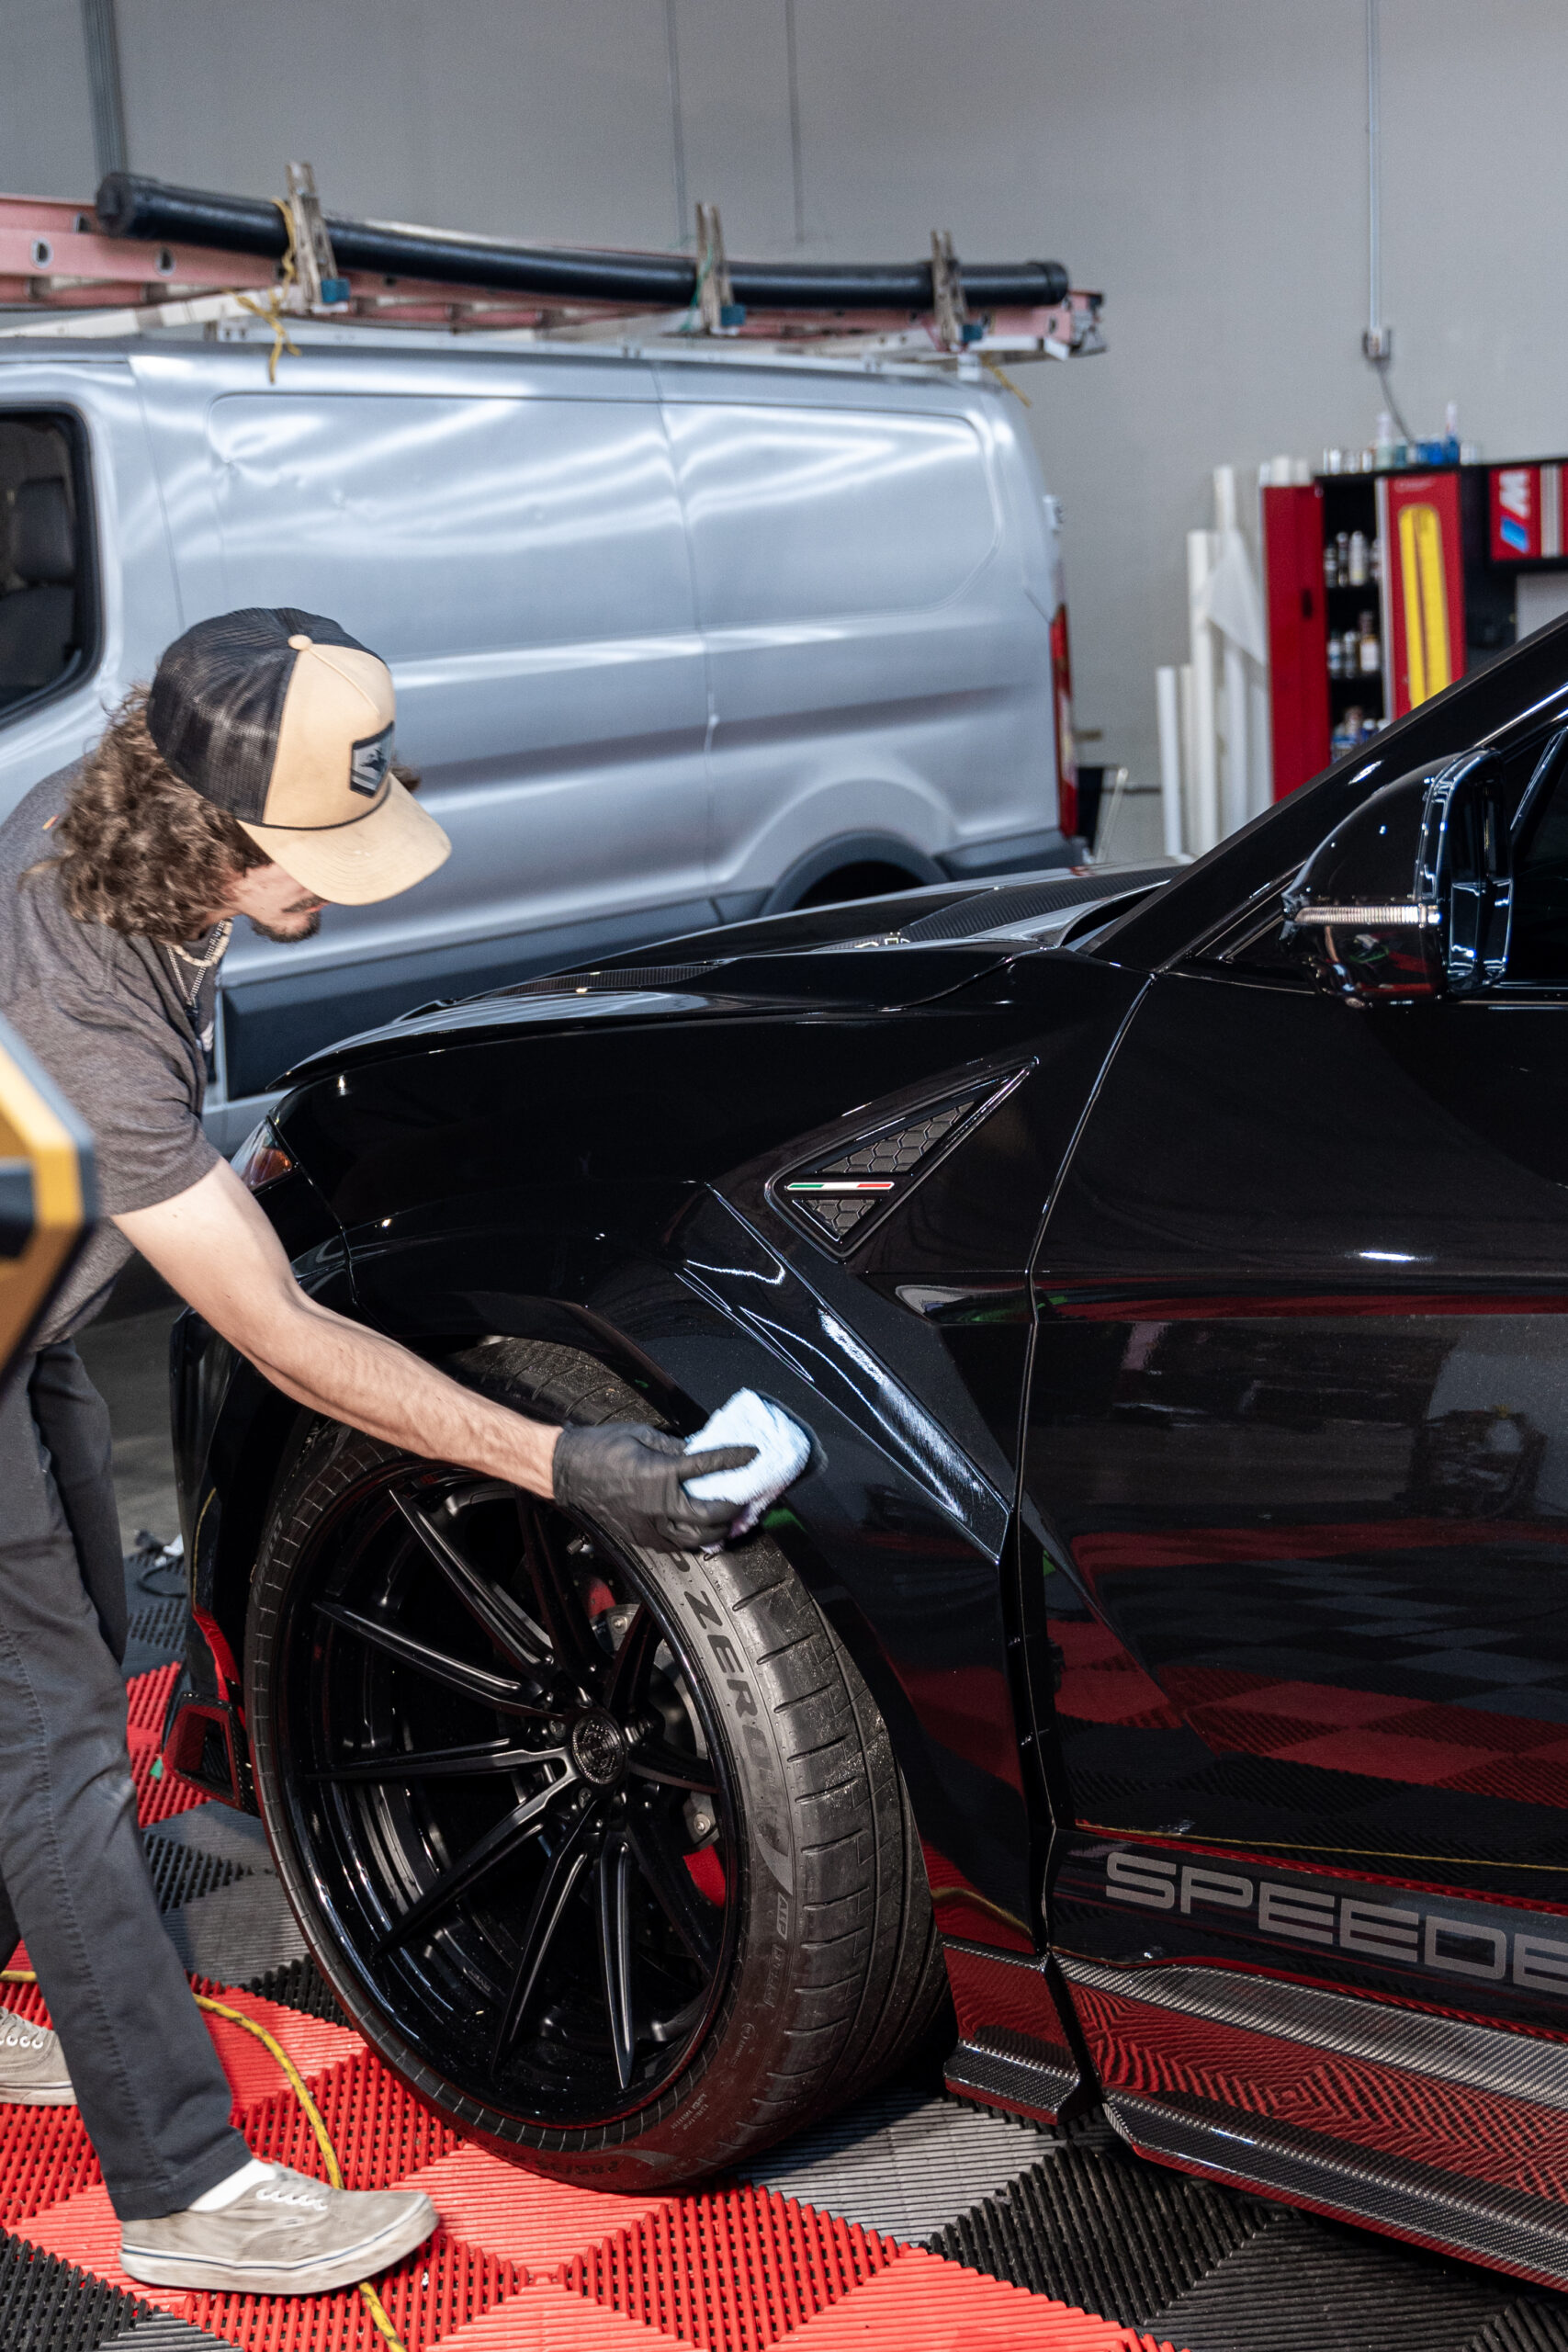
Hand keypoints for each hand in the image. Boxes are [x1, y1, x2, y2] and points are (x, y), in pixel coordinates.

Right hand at [553, 1423, 757, 1553]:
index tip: (752, 1454)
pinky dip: (693, 1540)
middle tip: (746, 1498)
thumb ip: (674, 1446)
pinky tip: (702, 1532)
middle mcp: (657, 1504)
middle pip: (709, 1514)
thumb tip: (699, 1452)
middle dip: (733, 1507)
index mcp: (659, 1474)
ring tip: (730, 1521)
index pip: (707, 1467)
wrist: (567, 1471)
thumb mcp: (641, 1434)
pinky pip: (675, 1546)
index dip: (735, 1459)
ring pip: (696, 1539)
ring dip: (718, 1531)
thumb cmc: (602, 1447)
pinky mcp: (639, 1537)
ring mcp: (648, 1525)